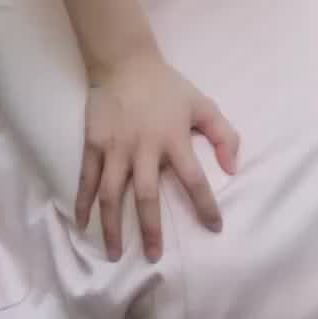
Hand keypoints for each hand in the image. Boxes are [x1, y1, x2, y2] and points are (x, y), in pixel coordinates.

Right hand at [77, 48, 240, 261]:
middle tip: (152, 257)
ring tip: (114, 253)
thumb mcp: (201, 103)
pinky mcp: (94, 144)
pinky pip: (87, 179)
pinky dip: (83, 203)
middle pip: (147, 196)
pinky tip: (83, 224)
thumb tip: (234, 168)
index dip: (206, 206)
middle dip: (151, 229)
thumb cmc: (166, 87)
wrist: (125, 61)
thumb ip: (223, 134)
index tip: (214, 228)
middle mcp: (144, 147)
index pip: (194, 179)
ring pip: (112, 194)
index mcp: (173, 139)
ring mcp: (116, 147)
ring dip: (112, 226)